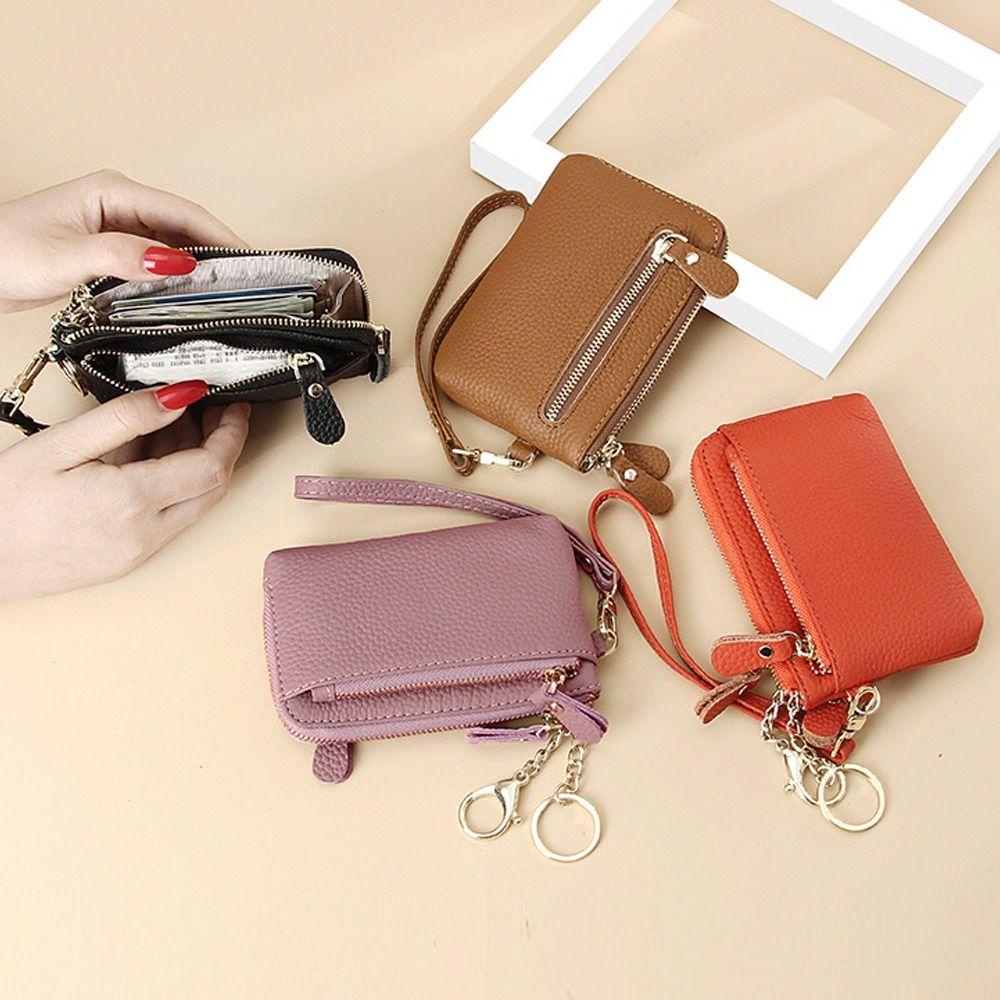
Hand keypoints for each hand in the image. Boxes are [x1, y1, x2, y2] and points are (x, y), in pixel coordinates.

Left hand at [0, 169, 245, 312]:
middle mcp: (119, 206)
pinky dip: (175, 280)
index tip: (250, 260)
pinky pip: (155, 263)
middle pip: (184, 229)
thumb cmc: (6, 252)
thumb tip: (177, 262)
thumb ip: (123, 257)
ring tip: (225, 294)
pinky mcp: (111, 252)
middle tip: (247, 283)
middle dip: (217, 254)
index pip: (183, 213)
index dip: (221, 237)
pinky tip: (187, 298)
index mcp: (113, 192)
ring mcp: (116, 229)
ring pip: (172, 248)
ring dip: (197, 269)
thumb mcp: (68, 256)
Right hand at [0, 385, 249, 598]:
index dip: (232, 433)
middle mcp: (144, 534)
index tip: (233, 408)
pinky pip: (169, 520)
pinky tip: (146, 459)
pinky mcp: (128, 560)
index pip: (213, 466)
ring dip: (195, 465)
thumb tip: (179, 396)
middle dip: (222, 446)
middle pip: (214, 488)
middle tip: (214, 414)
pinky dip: (172, 487)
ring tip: (171, 427)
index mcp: (132, 501)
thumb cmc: (4, 504)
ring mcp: (138, 552)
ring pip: (193, 505)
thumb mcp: (62, 443)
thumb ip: (127, 418)